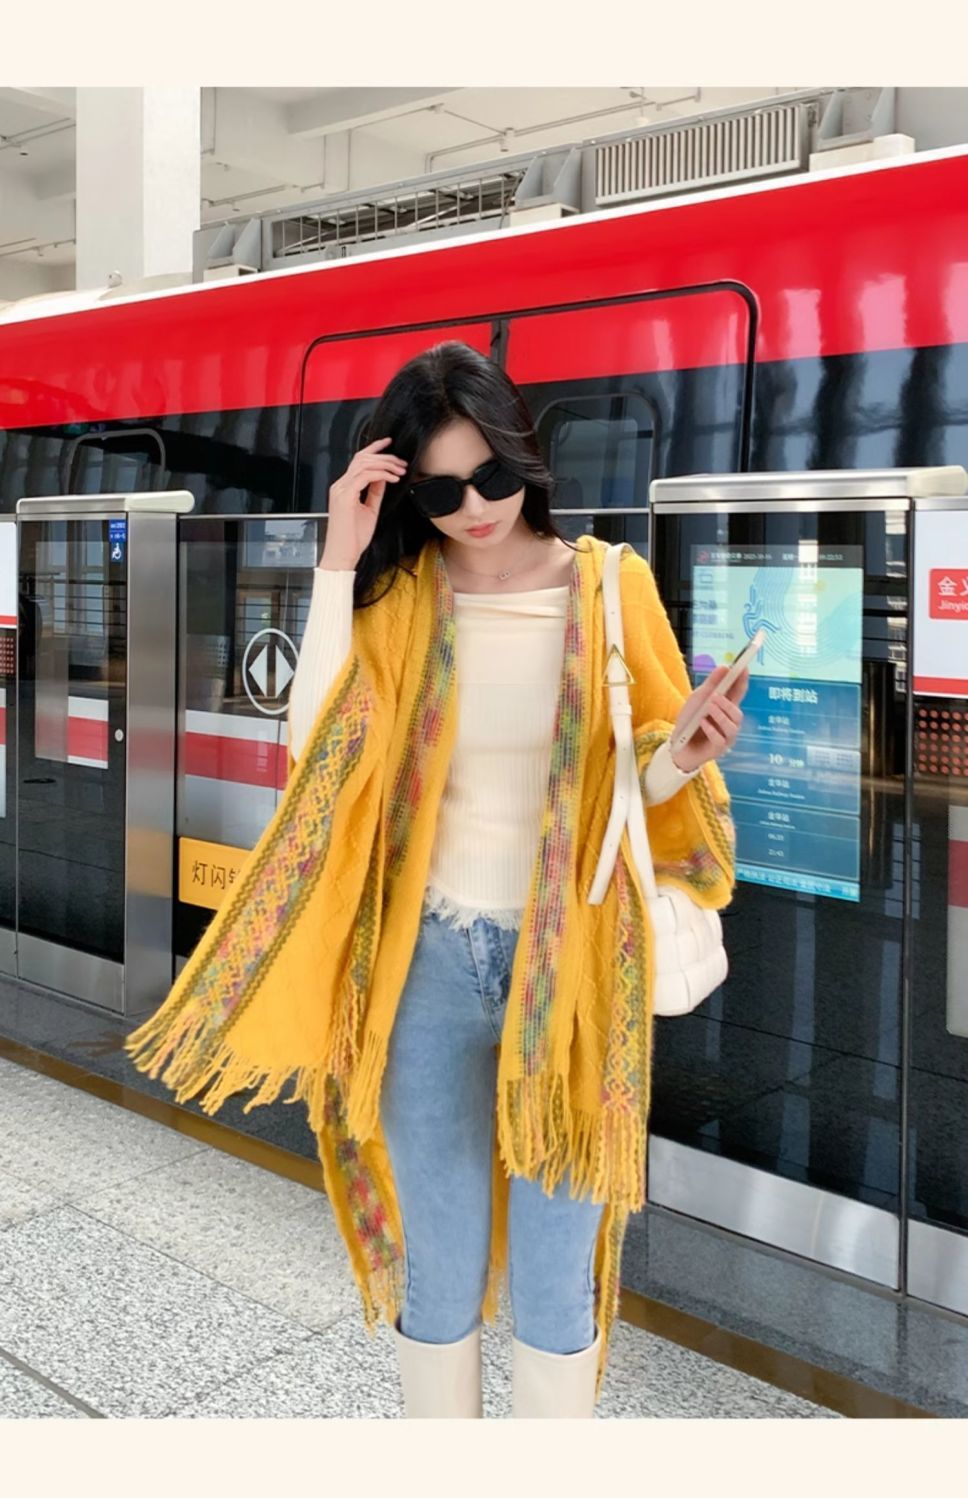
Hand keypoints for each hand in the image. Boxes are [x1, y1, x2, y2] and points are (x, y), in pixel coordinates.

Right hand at [319, 437, 407, 568]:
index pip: (358, 461)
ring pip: (364, 464)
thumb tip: (384, 478)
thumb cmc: (353, 538)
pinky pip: (365, 476)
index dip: (374, 449)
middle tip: (402, 462)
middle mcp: (340, 486)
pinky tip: (393, 479)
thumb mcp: (369, 510)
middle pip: (362, 458)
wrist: (343, 555)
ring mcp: (341, 490)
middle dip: (385, 457)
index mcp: (344, 488)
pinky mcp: (345, 497)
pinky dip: (381, 475)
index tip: (389, 443)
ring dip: (386, 464)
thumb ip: (374, 492)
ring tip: (400, 471)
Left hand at [670, 664, 747, 773]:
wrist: (676, 746)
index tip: (744, 668)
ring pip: (732, 727)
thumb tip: (725, 666)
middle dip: (728, 704)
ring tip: (708, 708)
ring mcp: (725, 737)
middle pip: (737, 713)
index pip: (738, 694)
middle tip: (715, 696)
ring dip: (721, 715)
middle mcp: (729, 723)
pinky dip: (711, 730)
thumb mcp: (697, 699)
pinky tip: (702, 723)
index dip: (742, 681)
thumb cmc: (689, 721)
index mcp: (725, 709)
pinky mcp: (718, 749)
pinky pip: (720, 740)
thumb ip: (711, 684)